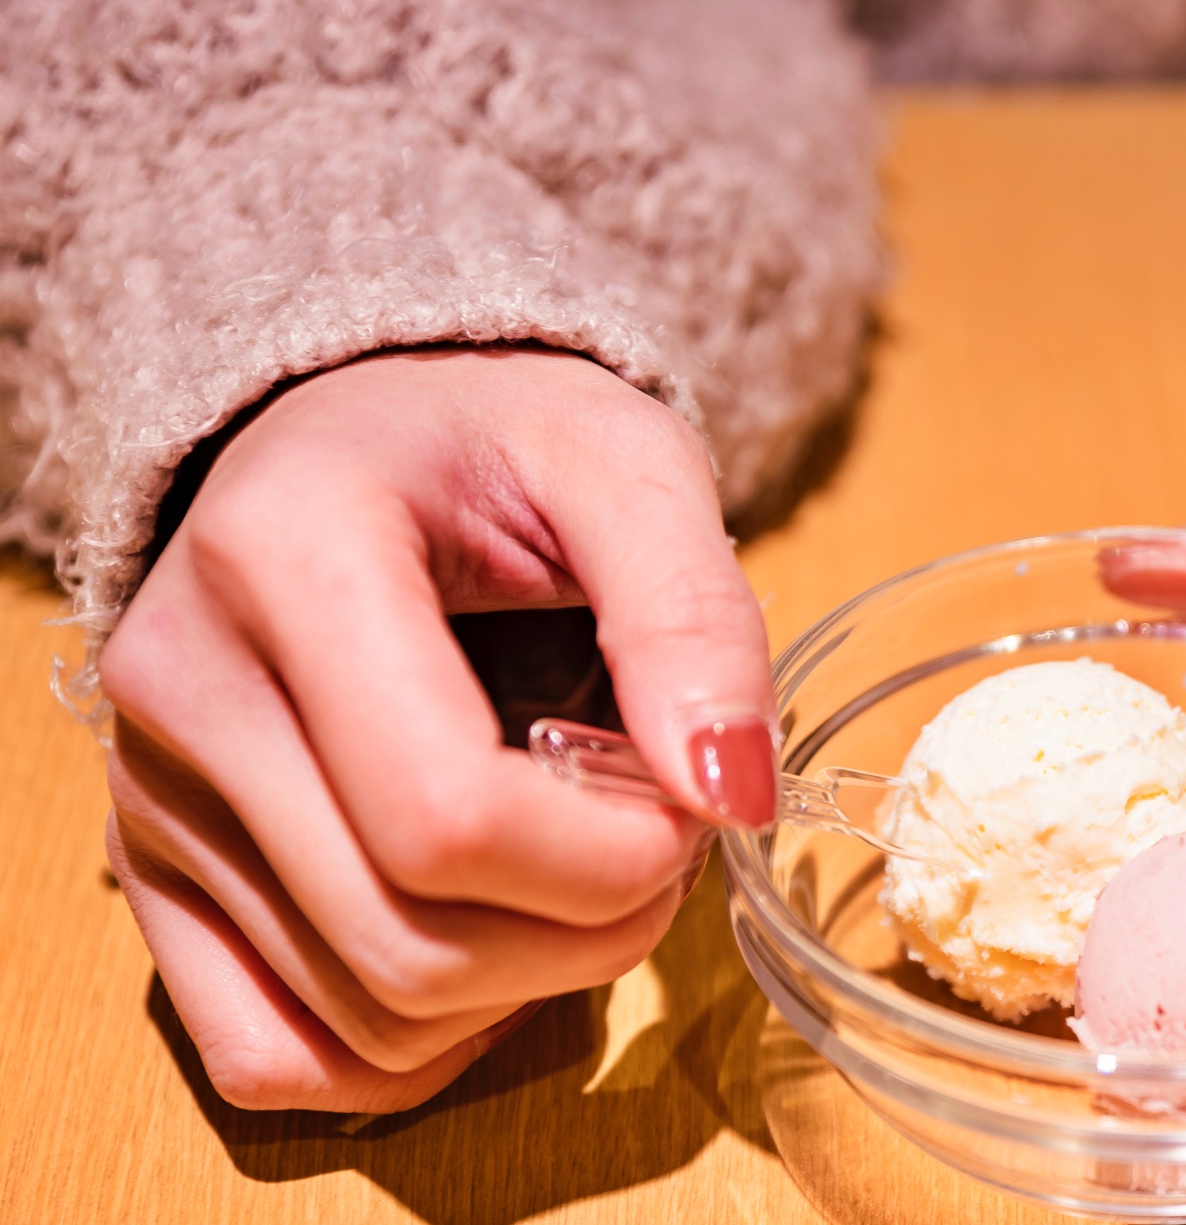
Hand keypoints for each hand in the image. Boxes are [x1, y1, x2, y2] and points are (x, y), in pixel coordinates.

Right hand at [101, 348, 777, 1111]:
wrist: (358, 434)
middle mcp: (182, 689)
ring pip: (365, 1022)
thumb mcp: (624, 461)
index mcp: (284, 557)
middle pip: (409, 945)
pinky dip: (406, 1051)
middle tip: (655, 840)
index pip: (446, 820)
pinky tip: (485, 947)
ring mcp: (151, 796)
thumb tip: (730, 794)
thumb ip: (692, 614)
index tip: (688, 799)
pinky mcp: (151, 876)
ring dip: (525, 989)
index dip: (612, 859)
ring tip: (577, 868)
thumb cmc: (498, 438)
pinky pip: (272, 1057)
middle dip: (591, 932)